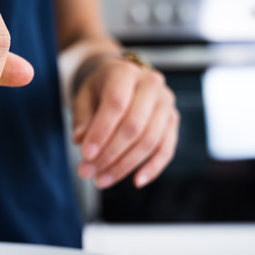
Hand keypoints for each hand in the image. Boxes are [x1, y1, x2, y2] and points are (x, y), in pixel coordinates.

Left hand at [71, 57, 179, 188]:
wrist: (122, 79)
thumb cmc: (100, 89)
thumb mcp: (84, 96)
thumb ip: (82, 118)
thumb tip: (81, 140)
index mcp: (125, 73)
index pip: (116, 105)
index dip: (101, 132)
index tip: (85, 155)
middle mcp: (151, 85)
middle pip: (134, 126)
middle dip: (109, 154)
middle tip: (87, 172)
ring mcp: (166, 103)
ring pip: (149, 140)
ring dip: (125, 165)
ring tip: (101, 180)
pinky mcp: (173, 120)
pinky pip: (166, 148)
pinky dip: (153, 168)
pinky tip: (136, 181)